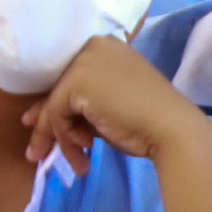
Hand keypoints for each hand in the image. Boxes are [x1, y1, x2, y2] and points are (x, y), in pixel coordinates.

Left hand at [22, 36, 209, 172]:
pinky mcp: (76, 81)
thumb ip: (83, 104)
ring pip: (55, 105)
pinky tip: (87, 152)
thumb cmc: (150, 121)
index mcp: (106, 47)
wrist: (174, 131)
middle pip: (59, 89)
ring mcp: (83, 62)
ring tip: (75, 165)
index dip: (56, 105)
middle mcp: (92, 47)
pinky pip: (56, 115)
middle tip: (38, 151)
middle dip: (49, 124)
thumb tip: (41, 117)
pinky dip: (66, 138)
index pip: (70, 77)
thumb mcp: (110, 105)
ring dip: (60, 139)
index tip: (43, 127)